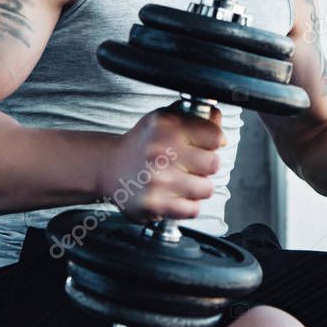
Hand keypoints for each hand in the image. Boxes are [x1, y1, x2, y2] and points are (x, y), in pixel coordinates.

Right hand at [100, 101, 225, 221]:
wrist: (109, 166)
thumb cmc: (143, 143)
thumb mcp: (165, 119)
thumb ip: (195, 117)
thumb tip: (217, 117)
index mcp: (167, 126)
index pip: (215, 136)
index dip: (214, 142)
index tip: (205, 145)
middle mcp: (160, 151)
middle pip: (214, 163)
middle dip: (206, 166)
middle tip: (191, 164)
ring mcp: (157, 179)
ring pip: (206, 188)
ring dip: (198, 187)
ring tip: (182, 180)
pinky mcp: (154, 204)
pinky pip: (193, 209)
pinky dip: (188, 205)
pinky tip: (175, 195)